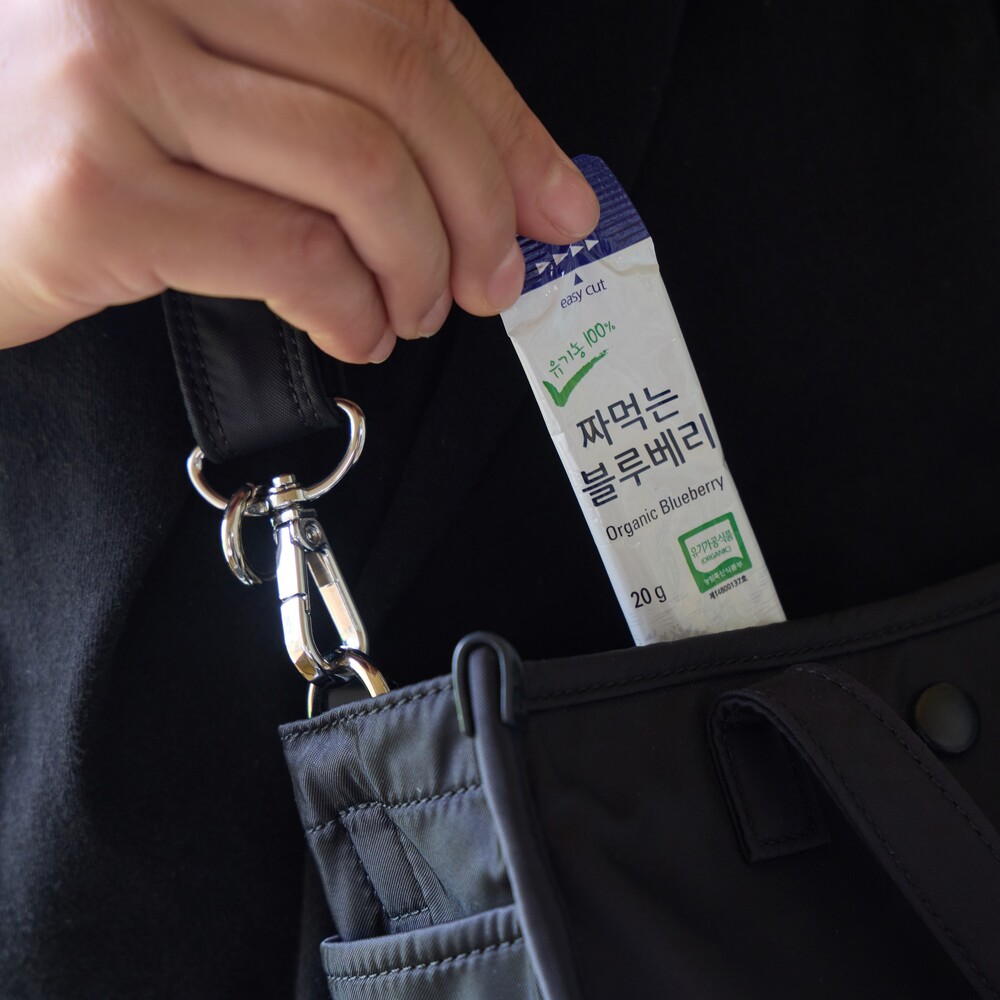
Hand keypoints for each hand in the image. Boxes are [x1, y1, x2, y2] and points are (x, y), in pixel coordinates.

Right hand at [0, 0, 597, 360]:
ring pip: (355, 166)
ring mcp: (111, 75)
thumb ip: (331, 104)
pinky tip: (356, 332)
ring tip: (415, 312)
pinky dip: (352, 307)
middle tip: (494, 275)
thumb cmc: (81, 151)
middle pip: (393, 79)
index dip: (502, 120)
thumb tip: (501, 179)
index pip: (401, 15)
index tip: (556, 200)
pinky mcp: (95, 188)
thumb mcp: (208, 93)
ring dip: (418, 265)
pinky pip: (289, 250)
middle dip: (478, 200)